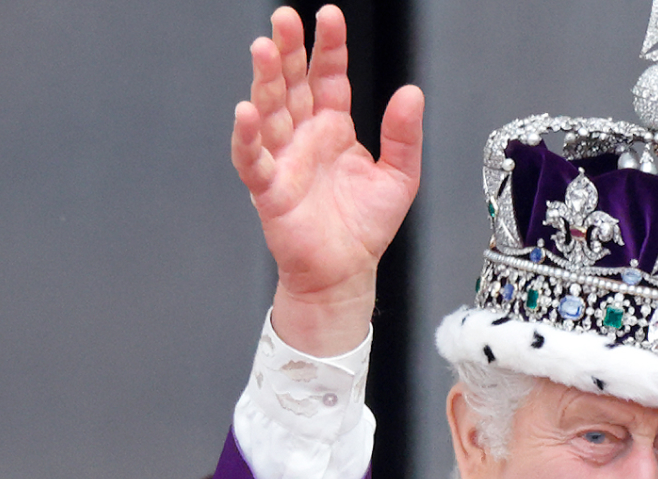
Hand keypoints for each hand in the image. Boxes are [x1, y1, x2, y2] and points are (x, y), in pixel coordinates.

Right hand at [232, 5, 423, 354]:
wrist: (345, 275)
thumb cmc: (364, 228)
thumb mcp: (400, 176)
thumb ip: (404, 134)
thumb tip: (410, 92)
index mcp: (333, 127)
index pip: (328, 76)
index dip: (328, 46)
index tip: (328, 16)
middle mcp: (304, 137)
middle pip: (292, 84)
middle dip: (288, 50)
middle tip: (284, 18)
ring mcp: (284, 160)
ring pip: (269, 112)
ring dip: (265, 81)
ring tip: (264, 49)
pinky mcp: (269, 190)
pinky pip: (253, 160)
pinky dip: (247, 138)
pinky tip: (246, 114)